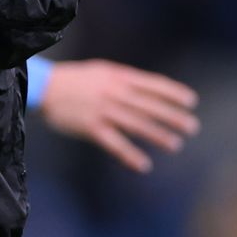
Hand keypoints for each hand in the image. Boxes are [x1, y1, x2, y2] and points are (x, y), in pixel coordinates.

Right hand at [38, 59, 199, 172]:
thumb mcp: (102, 71)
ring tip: (175, 145)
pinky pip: (114, 143)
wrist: (44, 87)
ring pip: (136, 124)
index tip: (192, 102)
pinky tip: (144, 165)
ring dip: (158, 135)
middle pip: (149, 106)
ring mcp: (103, 110)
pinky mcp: (91, 127)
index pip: (152, 84)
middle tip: (192, 127)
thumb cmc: (75, 79)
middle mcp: (114, 92)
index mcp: (118, 76)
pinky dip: (130, 155)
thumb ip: (124, 80)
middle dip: (172, 116)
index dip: (173, 93)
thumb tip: (149, 90)